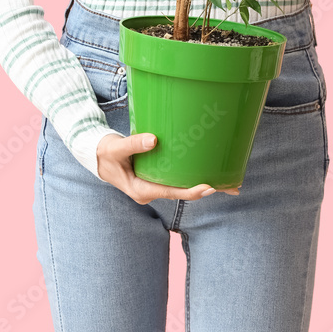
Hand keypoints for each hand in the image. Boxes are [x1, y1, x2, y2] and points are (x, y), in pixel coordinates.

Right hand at [96, 132, 241, 203]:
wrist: (97, 156)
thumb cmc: (105, 153)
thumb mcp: (116, 148)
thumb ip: (133, 144)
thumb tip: (153, 140)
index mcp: (141, 189)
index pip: (172, 191)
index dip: (192, 190)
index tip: (210, 186)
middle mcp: (151, 190)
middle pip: (184, 192)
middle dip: (208, 190)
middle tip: (235, 186)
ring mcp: (155, 184)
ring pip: (183, 186)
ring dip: (205, 183)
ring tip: (231, 180)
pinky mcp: (157, 176)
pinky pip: (179, 179)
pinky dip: (194, 175)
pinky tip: (210, 170)